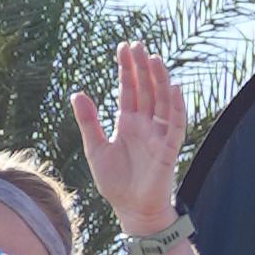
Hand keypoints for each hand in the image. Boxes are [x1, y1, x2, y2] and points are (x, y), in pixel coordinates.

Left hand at [71, 42, 190, 243]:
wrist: (131, 209)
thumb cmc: (115, 182)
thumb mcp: (95, 148)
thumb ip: (88, 121)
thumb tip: (77, 93)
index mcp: (128, 122)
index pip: (129, 89)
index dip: (126, 68)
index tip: (124, 47)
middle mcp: (145, 124)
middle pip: (146, 89)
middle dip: (142, 67)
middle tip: (137, 44)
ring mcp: (158, 135)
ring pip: (162, 101)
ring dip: (159, 80)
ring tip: (154, 58)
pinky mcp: (169, 149)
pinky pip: (176, 124)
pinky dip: (177, 106)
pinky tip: (174, 88)